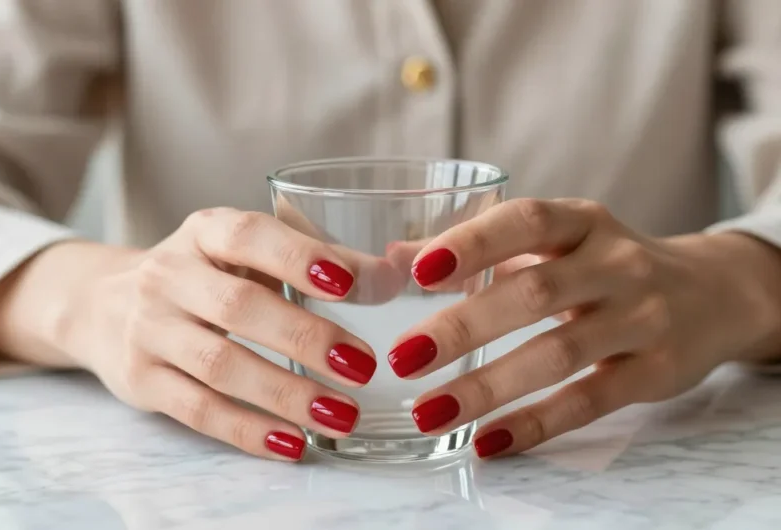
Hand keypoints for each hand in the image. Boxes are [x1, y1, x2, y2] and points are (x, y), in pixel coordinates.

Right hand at [58, 208, 388, 460]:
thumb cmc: (202, 276)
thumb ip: (321, 260)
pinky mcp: (141, 379)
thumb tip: (391, 278)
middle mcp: (170, 276)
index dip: (297, 257)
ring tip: (342, 414)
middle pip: (238, 308)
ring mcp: (149, 329)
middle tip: (362, 364)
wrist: (103, 304)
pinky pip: (198, 409)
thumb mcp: (249, 255)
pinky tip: (293, 442)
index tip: (348, 284)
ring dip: (285, 393)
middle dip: (304, 337)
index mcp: (204, 233)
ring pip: (220, 365)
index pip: (248, 237)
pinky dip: (248, 430)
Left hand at [389, 199, 780, 457]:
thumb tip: (398, 256)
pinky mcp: (657, 371)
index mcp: (583, 223)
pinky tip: (487, 441)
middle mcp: (616, 264)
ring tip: (429, 411)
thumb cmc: (610, 265)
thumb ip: (481, 248)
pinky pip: (589, 401)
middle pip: (535, 293)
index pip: (526, 221)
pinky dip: (536, 424)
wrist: (715, 293)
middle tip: (404, 356)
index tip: (419, 271)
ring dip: (488, 386)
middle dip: (464, 327)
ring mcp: (642, 318)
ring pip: (559, 354)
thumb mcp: (559, 241)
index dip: (473, 243)